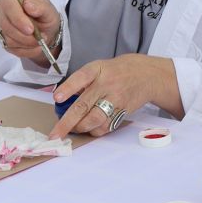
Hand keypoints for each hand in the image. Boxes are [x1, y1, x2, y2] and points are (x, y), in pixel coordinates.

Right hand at [0, 0, 62, 67]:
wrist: (45, 29)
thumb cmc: (44, 15)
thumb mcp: (48, 9)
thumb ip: (40, 7)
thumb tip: (28, 5)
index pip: (8, 6)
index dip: (18, 19)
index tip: (31, 29)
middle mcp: (1, 10)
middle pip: (6, 26)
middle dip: (25, 36)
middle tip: (41, 38)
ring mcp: (0, 25)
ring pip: (8, 39)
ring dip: (27, 44)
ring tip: (41, 41)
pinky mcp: (1, 38)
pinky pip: (11, 48)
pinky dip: (26, 50)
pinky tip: (36, 47)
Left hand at [49, 54, 177, 139]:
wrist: (146, 75)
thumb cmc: (116, 71)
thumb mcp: (98, 67)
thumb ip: (82, 81)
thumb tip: (63, 101)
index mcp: (97, 70)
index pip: (81, 78)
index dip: (68, 88)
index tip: (56, 98)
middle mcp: (106, 84)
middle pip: (84, 105)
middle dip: (67, 122)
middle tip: (55, 134)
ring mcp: (115, 99)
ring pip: (95, 120)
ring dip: (81, 128)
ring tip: (73, 129)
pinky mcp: (123, 110)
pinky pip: (106, 125)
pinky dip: (95, 130)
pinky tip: (89, 129)